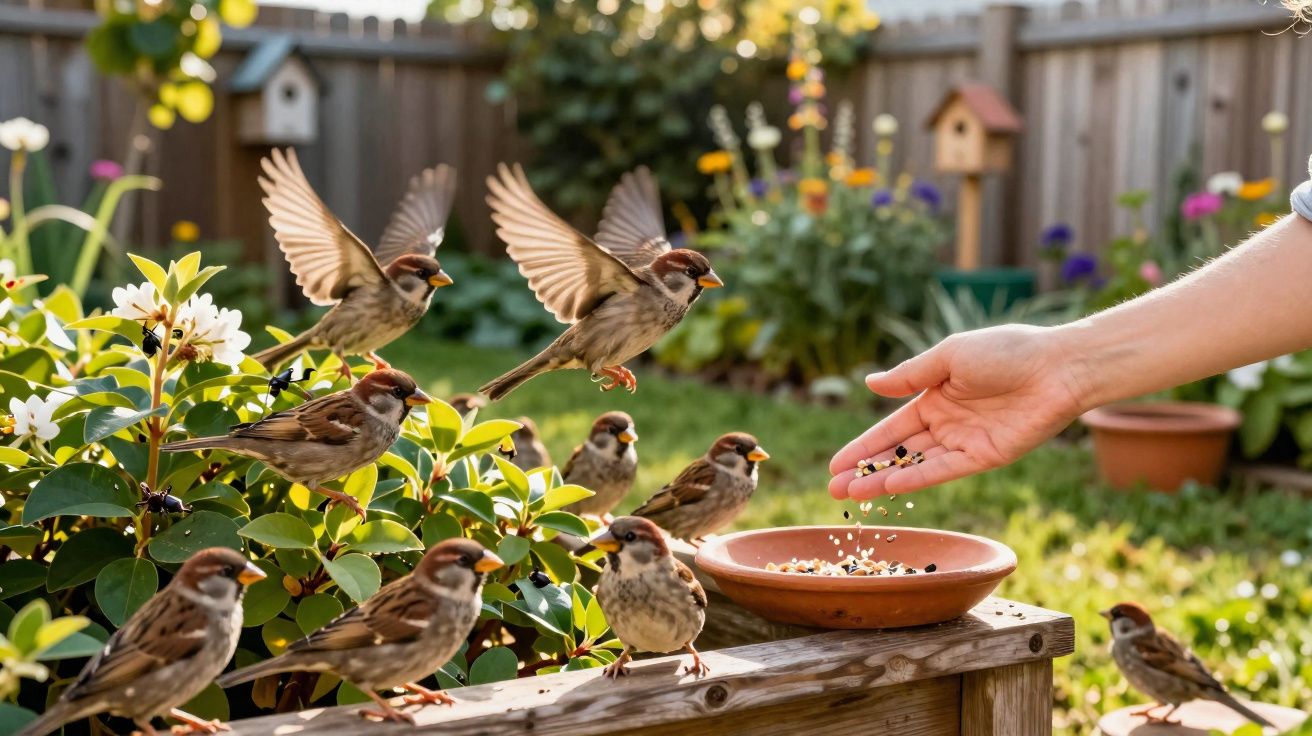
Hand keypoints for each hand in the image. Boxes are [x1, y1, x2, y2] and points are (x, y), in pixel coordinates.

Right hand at [828, 324, 1089, 498]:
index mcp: (935, 396)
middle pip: (897, 452)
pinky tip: (887, 485)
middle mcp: (946, 423)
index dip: (863, 446)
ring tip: (850, 493)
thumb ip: (910, 376)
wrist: (1059, 367)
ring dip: (882, 479)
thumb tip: (869, 383)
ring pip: (915, 465)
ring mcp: (964, 442)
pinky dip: (915, 478)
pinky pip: (942, 471)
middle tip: (834, 489)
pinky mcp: (984, 457)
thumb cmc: (1007, 351)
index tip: (835, 464)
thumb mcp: (949, 356)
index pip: (890, 428)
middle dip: (865, 470)